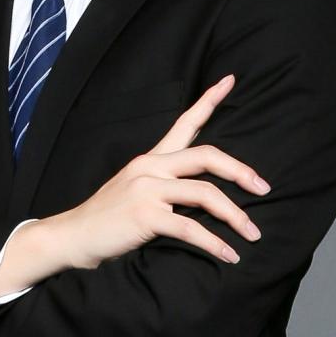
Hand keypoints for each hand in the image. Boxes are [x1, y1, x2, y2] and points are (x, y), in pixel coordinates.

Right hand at [42, 74, 269, 271]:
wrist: (71, 237)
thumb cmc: (107, 219)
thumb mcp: (134, 191)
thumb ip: (163, 185)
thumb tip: (200, 193)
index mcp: (151, 159)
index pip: (184, 123)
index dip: (209, 100)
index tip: (231, 80)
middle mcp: (150, 167)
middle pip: (208, 156)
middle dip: (241, 172)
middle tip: (264, 189)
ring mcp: (147, 190)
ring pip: (205, 194)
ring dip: (235, 216)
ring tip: (253, 234)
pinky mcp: (145, 216)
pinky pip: (191, 229)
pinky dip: (214, 244)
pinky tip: (228, 256)